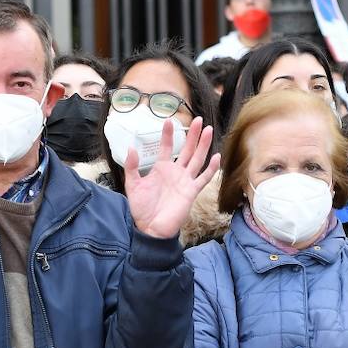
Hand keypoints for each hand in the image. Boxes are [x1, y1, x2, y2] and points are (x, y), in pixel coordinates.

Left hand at [124, 117, 220, 238]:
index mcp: (162, 168)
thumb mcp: (132, 184)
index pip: (168, 147)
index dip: (169, 135)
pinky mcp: (192, 191)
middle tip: (199, 120)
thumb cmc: (141, 208)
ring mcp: (185, 181)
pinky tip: (216, 157)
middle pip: (188, 149)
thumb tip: (131, 147)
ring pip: (197, 159)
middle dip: (194, 135)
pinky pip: (204, 178)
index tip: (169, 120)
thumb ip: (132, 166)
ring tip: (209, 130)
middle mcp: (176, 172)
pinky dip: (211, 169)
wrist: (150, 227)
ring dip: (203, 145)